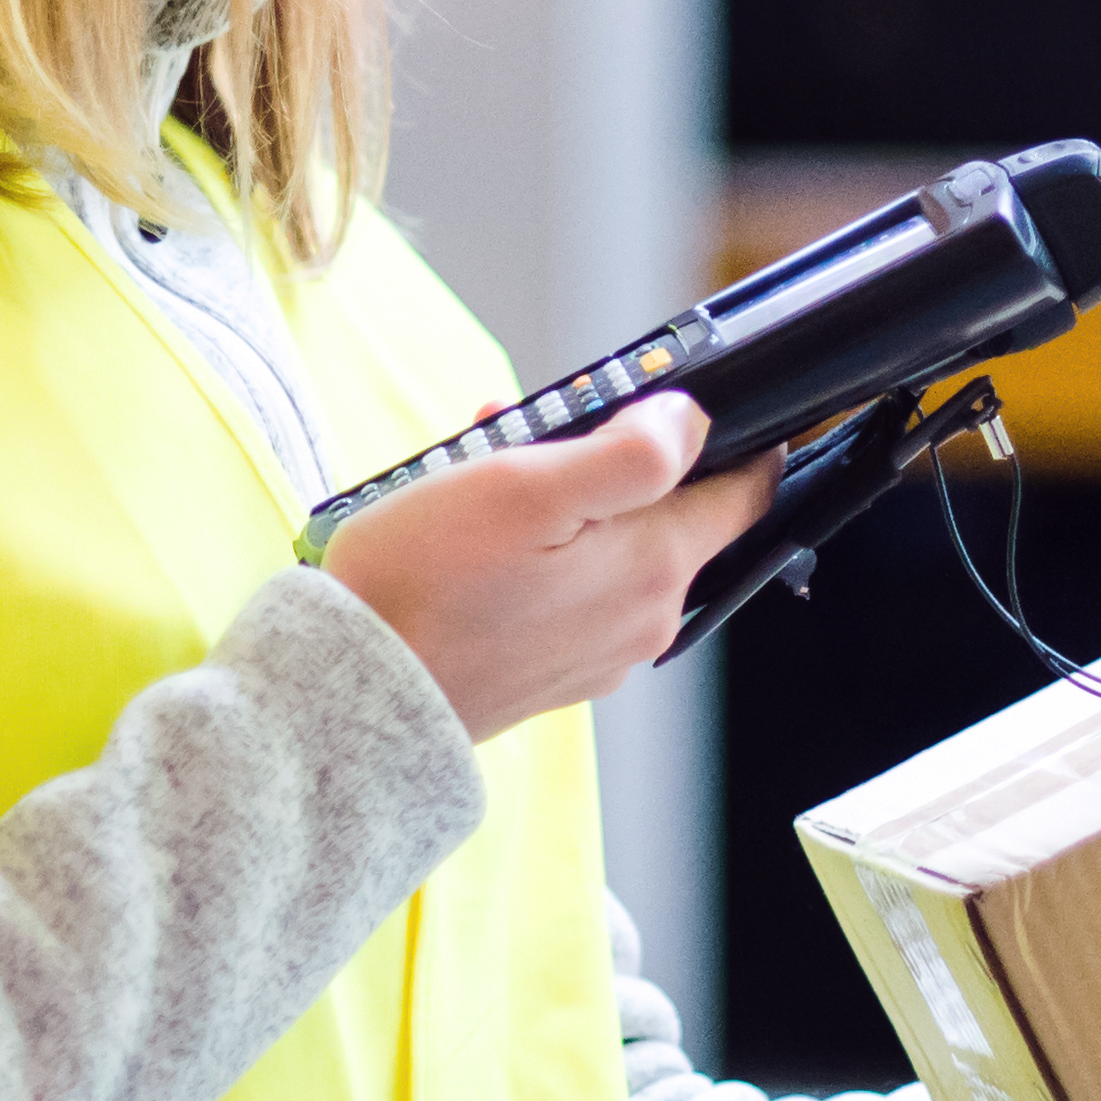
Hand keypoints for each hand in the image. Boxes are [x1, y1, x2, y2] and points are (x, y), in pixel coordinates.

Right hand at [321, 396, 778, 747]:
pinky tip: (478, 527)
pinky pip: (572, 588)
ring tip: (487, 464)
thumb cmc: (428, 584)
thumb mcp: (527, 486)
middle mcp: (644, 621)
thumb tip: (692, 422)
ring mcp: (600, 653)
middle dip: (617, 459)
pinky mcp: (553, 670)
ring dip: (568, 498)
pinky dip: (543, 547)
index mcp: (655, 569)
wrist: (354, 696)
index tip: (688, 403)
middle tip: (541, 425)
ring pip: (614, 547)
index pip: (746, 494)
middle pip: (667, 514)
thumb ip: (630, 453)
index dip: (734, 437)